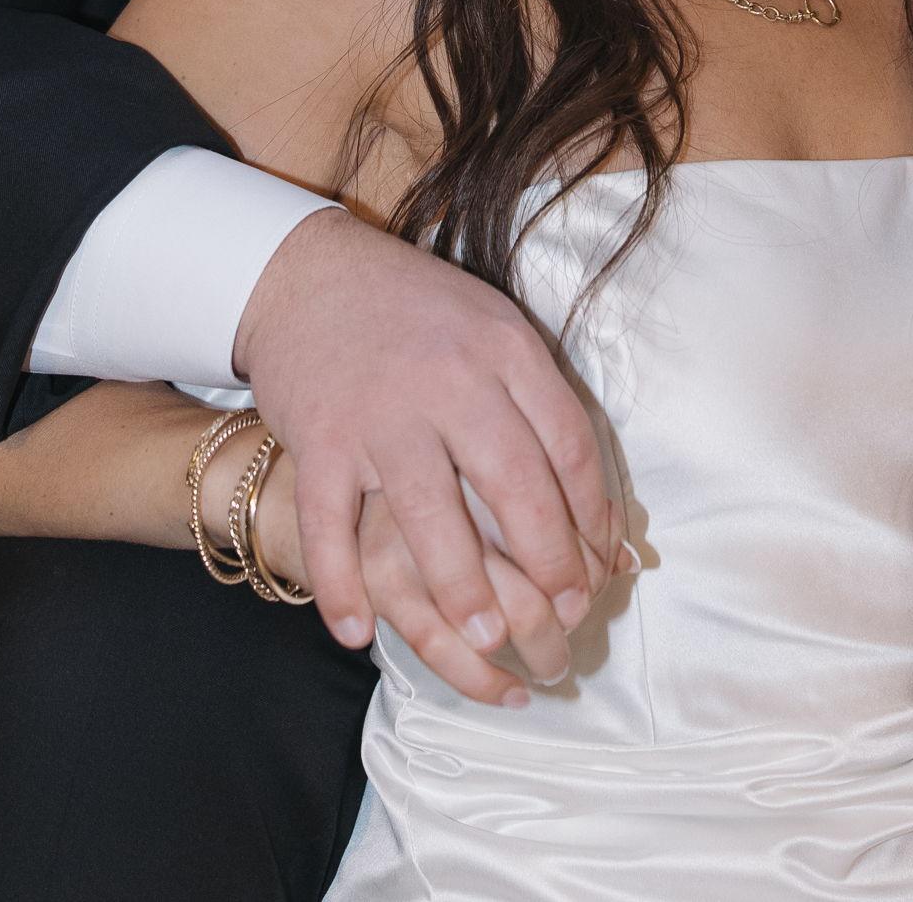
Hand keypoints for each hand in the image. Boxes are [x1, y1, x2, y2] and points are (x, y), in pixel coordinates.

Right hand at [233, 206, 617, 666]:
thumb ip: (543, 403)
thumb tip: (603, 511)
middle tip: (566, 618)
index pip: (568, 442)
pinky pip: (330, 524)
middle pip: (513, 482)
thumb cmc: (419, 314)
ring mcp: (381, 411)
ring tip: (486, 637)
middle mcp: (448, 378)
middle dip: (547, 561)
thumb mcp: (495, 329)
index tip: (604, 566)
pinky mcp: (320, 437)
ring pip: (429, 512)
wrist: (309, 274)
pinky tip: (357, 630)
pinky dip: (340, 583)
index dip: (593, 514)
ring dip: (461, 585)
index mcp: (504, 348)